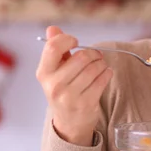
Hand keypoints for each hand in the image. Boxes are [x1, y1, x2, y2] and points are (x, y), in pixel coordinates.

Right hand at [36, 26, 112, 145]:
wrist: (69, 122)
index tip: (75, 42)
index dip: (67, 39)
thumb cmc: (63, 90)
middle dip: (93, 53)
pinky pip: (102, 80)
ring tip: (101, 65)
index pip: (53, 47)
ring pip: (93, 68)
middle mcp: (54, 85)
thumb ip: (55, 49)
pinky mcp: (86, 103)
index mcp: (43, 73)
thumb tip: (52, 28)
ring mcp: (69, 96)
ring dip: (101, 63)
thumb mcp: (55, 70)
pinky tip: (105, 73)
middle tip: (96, 55)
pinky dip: (107, 73)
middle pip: (80, 57)